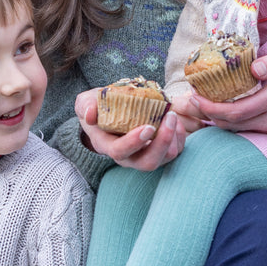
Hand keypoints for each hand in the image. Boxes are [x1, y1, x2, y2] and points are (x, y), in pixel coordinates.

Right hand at [75, 88, 191, 170]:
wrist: (111, 113)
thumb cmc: (99, 108)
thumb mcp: (86, 102)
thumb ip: (86, 105)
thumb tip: (90, 114)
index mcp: (108, 146)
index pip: (120, 152)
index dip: (134, 142)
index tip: (147, 127)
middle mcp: (129, 157)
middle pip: (148, 163)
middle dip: (162, 143)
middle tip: (169, 118)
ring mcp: (146, 155)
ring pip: (165, 158)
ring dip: (174, 138)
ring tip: (173, 116)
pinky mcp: (161, 151)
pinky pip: (176, 151)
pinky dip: (180, 136)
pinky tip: (176, 119)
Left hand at [190, 46, 266, 132]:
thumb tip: (254, 68)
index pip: (235, 112)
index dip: (211, 108)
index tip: (195, 96)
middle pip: (230, 125)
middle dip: (205, 116)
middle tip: (186, 102)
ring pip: (235, 130)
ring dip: (213, 120)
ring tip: (195, 106)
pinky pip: (243, 128)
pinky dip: (226, 121)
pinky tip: (214, 110)